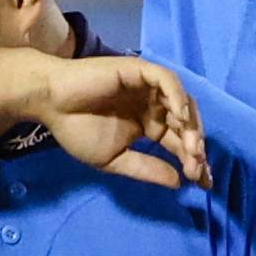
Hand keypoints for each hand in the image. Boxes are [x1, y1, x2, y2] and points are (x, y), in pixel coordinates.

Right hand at [22, 53, 210, 188]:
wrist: (51, 104)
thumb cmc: (77, 129)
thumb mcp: (115, 159)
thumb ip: (146, 168)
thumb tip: (179, 183)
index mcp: (149, 126)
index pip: (180, 144)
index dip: (194, 162)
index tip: (204, 184)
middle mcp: (154, 106)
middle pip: (188, 125)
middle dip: (196, 148)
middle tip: (196, 168)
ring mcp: (149, 87)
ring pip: (184, 103)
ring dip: (192, 126)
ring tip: (191, 149)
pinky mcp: (141, 71)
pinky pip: (167, 81)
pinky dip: (178, 97)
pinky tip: (179, 118)